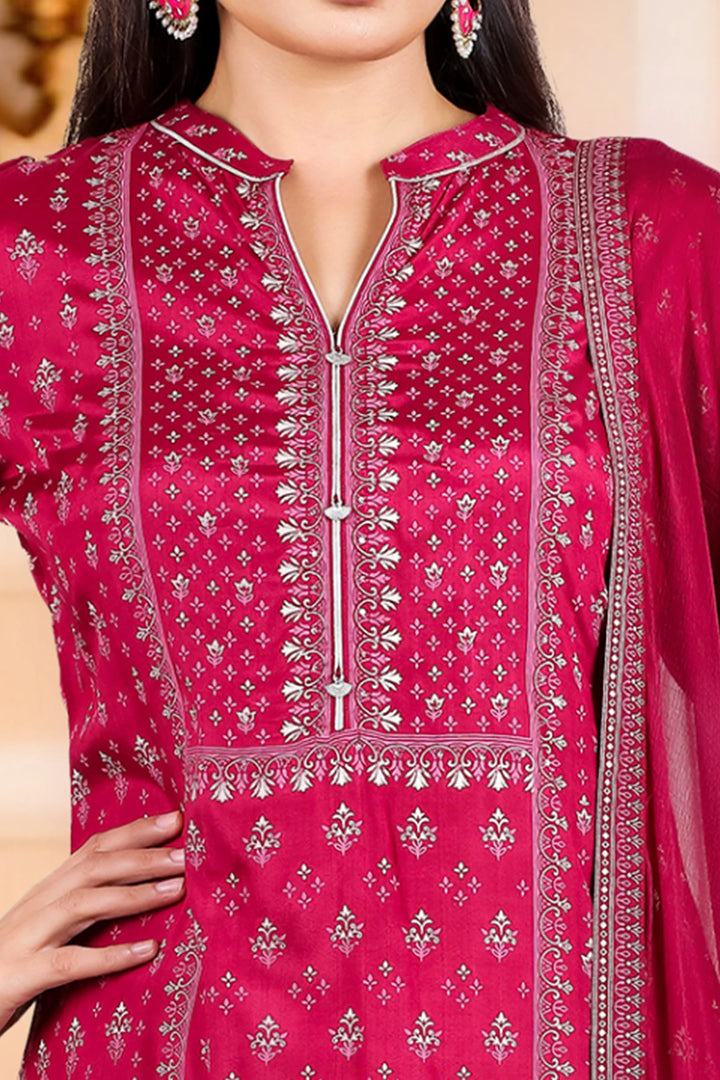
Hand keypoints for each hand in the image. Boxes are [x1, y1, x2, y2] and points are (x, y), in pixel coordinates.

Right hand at [0, 808, 185, 1037]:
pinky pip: (70, 963)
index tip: (176, 819)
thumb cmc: (12, 964)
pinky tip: (147, 951)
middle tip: (188, 854)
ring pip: (84, 904)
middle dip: (144, 856)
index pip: (94, 848)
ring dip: (134, 895)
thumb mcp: (49, 928)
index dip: (135, 831)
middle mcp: (38, 905)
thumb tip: (142, 890)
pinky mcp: (21, 976)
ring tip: (176, 890)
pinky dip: (110, 955)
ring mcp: (27, 938)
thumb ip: (85, 909)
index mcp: (47, 890)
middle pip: (94, 867)